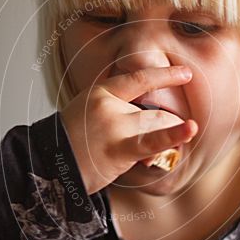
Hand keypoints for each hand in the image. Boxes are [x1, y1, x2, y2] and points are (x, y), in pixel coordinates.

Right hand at [61, 66, 197, 194]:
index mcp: (100, 92)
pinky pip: (153, 141)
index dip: (165, 75)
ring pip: (156, 125)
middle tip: (152, 143)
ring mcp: (114, 125)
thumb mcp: (88, 111)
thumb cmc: (70, 142)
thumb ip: (116, 107)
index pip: (139, 78)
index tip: (186, 74)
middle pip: (153, 111)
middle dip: (164, 128)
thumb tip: (151, 117)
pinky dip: (174, 136)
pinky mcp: (119, 148)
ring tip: (152, 153)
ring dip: (166, 139)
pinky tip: (190, 130)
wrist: (48, 164)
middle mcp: (108, 104)